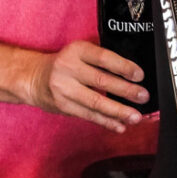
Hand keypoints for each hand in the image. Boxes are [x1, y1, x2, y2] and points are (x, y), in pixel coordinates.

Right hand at [26, 40, 149, 133]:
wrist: (33, 78)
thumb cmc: (64, 64)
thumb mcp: (79, 53)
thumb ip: (100, 60)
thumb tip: (132, 76)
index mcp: (76, 51)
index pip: (103, 58)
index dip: (123, 66)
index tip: (139, 75)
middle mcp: (68, 68)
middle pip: (102, 81)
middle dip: (126, 90)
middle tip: (143, 96)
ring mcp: (64, 89)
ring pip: (96, 102)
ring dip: (118, 111)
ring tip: (135, 116)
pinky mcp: (63, 106)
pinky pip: (88, 115)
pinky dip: (106, 121)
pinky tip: (120, 126)